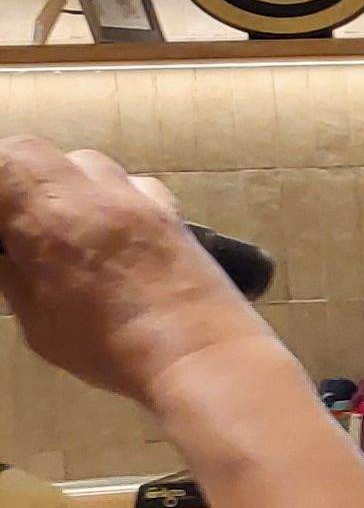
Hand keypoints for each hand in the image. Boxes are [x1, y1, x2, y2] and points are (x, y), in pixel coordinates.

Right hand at [0, 140, 259, 404]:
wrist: (200, 355)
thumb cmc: (107, 347)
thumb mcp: (36, 319)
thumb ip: (12, 275)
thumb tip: (4, 254)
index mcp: (47, 216)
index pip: (5, 161)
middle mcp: (92, 194)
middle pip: (35, 151)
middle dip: (16, 178)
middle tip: (14, 219)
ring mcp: (137, 198)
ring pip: (87, 163)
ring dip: (64, 184)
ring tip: (63, 226)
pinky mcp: (171, 212)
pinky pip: (133, 186)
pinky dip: (112, 199)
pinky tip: (113, 233)